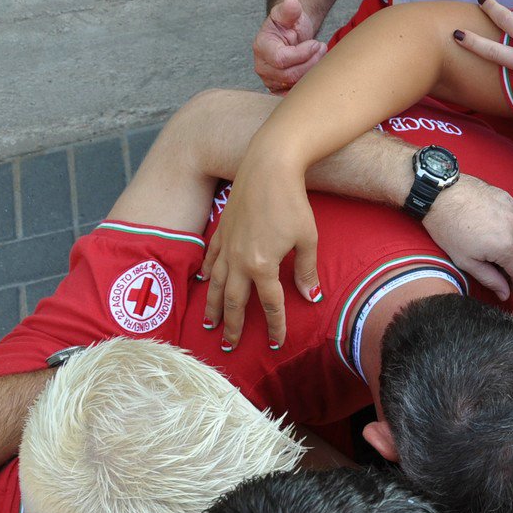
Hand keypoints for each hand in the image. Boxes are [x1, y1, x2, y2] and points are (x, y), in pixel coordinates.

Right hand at [201, 155, 318, 349]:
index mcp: (262, 266)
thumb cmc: (293, 202)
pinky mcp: (220, 230)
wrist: (269, 166)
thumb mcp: (307, 238)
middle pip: (234, 301)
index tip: (277, 344)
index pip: (270, 304)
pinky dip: (205, 275)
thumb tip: (310, 296)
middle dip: (233, 325)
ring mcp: (226, 245)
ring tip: (209, 325)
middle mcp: (239, 260)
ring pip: (215, 284)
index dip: (275, 325)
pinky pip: (210, 259)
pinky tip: (202, 284)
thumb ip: (305, 271)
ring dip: (212, 306)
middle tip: (229, 345)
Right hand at [254, 0, 326, 92]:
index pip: (282, 59)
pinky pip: (296, 93)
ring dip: (312, 72)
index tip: (316, 43)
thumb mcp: (289, 13)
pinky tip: (314, 70)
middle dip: (311, 63)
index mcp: (261, 47)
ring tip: (320, 56)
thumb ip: (289, 9)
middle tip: (323, 49)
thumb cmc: (289, 25)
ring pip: (295, 85)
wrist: (289, 35)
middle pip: (290, 75)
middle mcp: (262, 66)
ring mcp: (269, 80)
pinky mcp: (279, 90)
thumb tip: (292, 2)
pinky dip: (308, 83)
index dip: (303, 53)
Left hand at [424, 174, 512, 300]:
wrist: (440, 196)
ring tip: (502, 250)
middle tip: (498, 268)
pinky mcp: (510, 200)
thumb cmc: (449, 228)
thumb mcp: (466, 261)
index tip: (510, 286)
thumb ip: (490, 279)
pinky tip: (512, 232)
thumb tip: (505, 293)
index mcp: (505, 248)